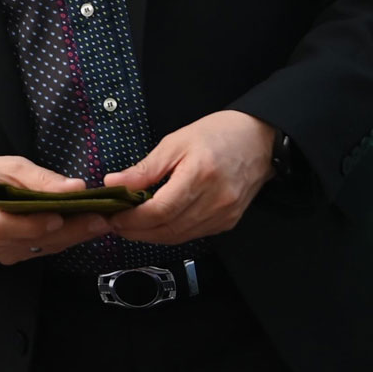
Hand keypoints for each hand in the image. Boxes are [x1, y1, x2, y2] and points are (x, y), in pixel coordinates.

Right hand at [0, 155, 113, 266]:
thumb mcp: (12, 166)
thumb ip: (42, 179)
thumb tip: (76, 187)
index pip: (2, 225)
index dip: (31, 225)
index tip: (59, 217)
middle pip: (28, 240)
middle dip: (67, 231)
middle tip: (100, 220)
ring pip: (38, 248)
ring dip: (70, 237)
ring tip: (99, 224)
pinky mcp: (7, 257)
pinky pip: (37, 251)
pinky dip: (60, 240)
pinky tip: (82, 230)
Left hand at [102, 111, 277, 243]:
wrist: (259, 139)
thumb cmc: (219, 134)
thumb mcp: (176, 142)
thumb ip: (145, 168)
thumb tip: (114, 183)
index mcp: (200, 175)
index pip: (160, 211)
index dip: (132, 219)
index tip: (114, 216)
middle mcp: (216, 200)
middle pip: (168, 229)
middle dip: (136, 231)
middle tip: (116, 223)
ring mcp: (224, 214)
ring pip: (179, 237)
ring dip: (151, 235)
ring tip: (132, 224)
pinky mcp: (228, 222)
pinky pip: (193, 235)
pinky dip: (171, 232)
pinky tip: (158, 223)